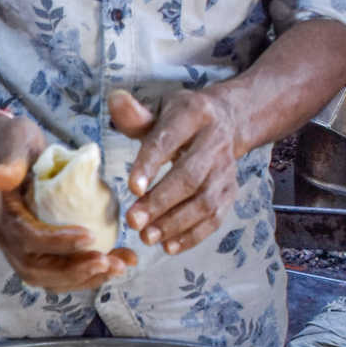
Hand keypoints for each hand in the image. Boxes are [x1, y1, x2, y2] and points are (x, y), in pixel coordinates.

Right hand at [0, 112, 137, 291]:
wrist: (3, 147)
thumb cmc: (14, 139)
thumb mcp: (14, 138)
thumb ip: (10, 160)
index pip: (23, 236)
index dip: (56, 242)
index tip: (91, 236)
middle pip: (32, 267)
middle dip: (74, 271)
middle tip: (111, 263)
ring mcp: (12, 244)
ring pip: (44, 277)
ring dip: (82, 277)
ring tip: (118, 266)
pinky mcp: (28, 248)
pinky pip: (53, 271)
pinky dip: (82, 273)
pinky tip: (111, 263)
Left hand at [109, 87, 245, 255]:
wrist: (227, 121)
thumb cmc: (181, 120)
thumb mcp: (160, 110)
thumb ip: (135, 115)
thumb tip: (114, 100)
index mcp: (194, 115)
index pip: (169, 140)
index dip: (151, 164)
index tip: (132, 187)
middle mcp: (215, 142)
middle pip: (189, 176)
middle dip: (160, 201)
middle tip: (132, 220)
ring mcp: (226, 170)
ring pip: (204, 202)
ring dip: (175, 223)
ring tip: (146, 236)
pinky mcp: (231, 192)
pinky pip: (215, 219)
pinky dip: (192, 236)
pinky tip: (168, 246)